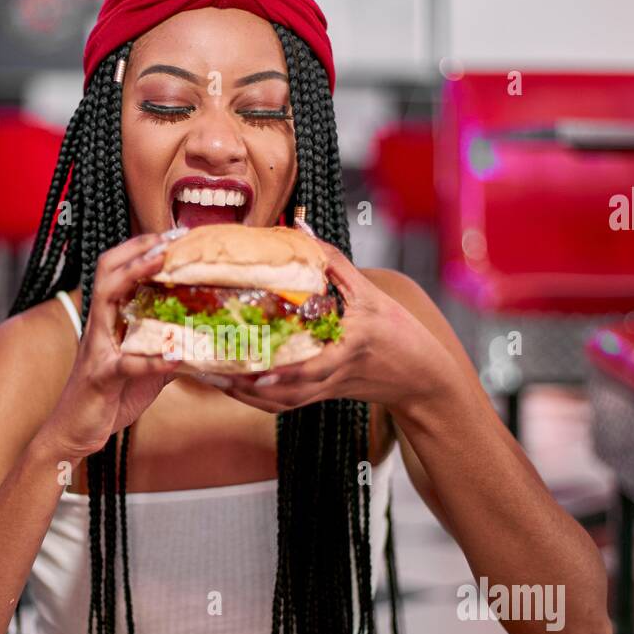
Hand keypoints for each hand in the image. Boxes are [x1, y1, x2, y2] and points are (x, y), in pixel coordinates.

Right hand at [38, 231, 185, 460]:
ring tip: (164, 264)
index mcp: (108, 319)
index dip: (140, 247)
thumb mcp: (145, 368)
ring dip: (135, 277)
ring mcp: (97, 349)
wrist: (76, 433)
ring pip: (107, 300)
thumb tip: (203, 340)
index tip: (173, 233)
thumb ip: (167, 349)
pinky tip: (179, 355)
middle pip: (108, 270)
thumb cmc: (109, 397)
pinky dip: (154, 358)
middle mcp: (99, 326)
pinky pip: (127, 363)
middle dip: (137, 250)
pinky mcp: (102, 377)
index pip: (116, 269)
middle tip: (170, 237)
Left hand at [220, 241, 453, 413]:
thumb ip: (334, 263)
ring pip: (282, 403)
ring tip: (213, 377)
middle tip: (210, 370)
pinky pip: (287, 404)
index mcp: (350, 346)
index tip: (254, 371)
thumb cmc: (400, 333)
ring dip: (246, 396)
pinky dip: (259, 399)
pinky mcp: (324, 396)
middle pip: (286, 391)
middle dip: (246, 386)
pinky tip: (235, 383)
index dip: (284, 372)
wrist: (422, 379)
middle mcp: (335, 373)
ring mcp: (328, 389)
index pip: (314, 364)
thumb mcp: (371, 294)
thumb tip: (300, 230)